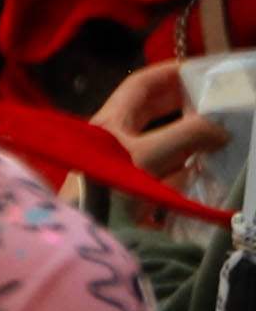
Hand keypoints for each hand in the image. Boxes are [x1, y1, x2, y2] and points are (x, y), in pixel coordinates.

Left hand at [99, 60, 231, 198]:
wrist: (85, 243)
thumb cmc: (103, 192)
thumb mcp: (145, 157)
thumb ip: (186, 136)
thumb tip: (219, 128)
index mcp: (110, 123)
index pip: (140, 86)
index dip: (170, 72)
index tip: (202, 67)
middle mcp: (116, 142)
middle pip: (155, 112)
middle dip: (187, 103)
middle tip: (220, 99)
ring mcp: (127, 169)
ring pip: (165, 143)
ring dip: (193, 137)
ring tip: (225, 131)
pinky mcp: (138, 195)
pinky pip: (169, 174)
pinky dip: (191, 170)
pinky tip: (210, 170)